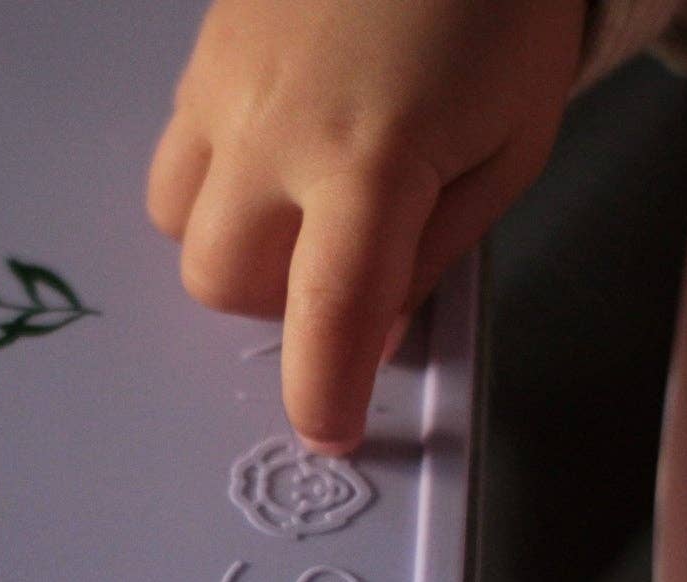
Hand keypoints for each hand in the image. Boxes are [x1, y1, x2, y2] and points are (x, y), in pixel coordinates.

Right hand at [148, 0, 586, 453]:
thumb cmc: (503, 17)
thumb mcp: (509, 151)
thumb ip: (432, 253)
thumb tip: (368, 336)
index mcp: (372, 161)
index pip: (326, 314)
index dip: (323, 393)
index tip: (332, 436)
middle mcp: (276, 129)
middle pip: (221, 280)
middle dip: (276, 307)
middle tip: (340, 275)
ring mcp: (225, 83)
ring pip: (178, 221)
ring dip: (234, 245)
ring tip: (297, 213)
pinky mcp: (203, 48)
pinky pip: (177, 150)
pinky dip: (218, 180)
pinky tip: (277, 149)